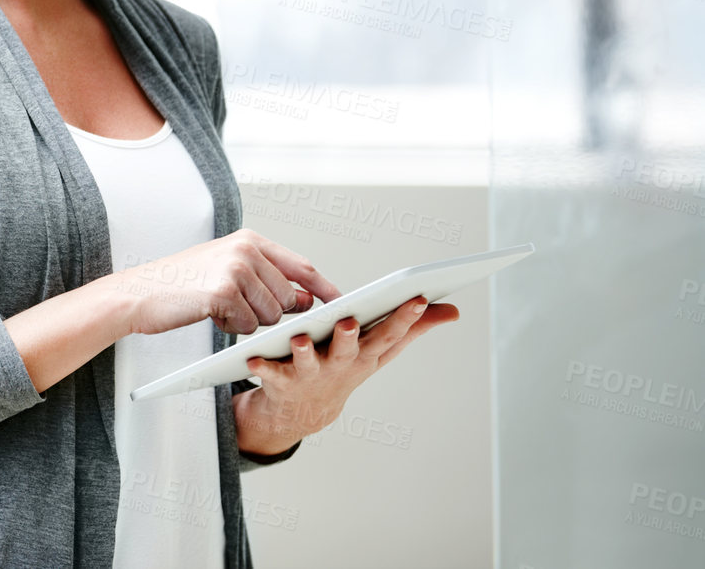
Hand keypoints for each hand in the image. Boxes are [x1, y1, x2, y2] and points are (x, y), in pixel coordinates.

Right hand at [116, 229, 342, 336]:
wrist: (138, 293)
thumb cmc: (182, 285)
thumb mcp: (228, 272)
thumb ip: (268, 281)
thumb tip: (308, 300)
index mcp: (249, 240)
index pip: (301, 267)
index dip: (324, 289)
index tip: (342, 303)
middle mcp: (246, 250)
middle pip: (289, 298)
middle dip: (271, 314)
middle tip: (238, 308)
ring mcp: (235, 269)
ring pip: (270, 315)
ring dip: (249, 322)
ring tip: (219, 308)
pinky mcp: (223, 292)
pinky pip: (248, 325)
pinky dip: (232, 328)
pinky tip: (210, 314)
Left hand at [239, 296, 460, 448]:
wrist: (304, 411)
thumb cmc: (346, 366)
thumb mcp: (381, 350)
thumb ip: (415, 328)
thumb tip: (454, 310)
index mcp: (366, 353)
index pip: (389, 333)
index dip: (404, 317)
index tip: (416, 296)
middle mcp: (340, 365)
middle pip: (348, 349)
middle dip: (349, 336)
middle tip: (348, 321)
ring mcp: (311, 375)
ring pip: (308, 362)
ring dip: (304, 352)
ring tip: (298, 338)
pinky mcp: (281, 381)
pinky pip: (269, 373)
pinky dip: (262, 367)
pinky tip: (253, 359)